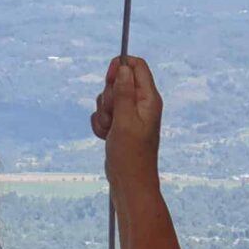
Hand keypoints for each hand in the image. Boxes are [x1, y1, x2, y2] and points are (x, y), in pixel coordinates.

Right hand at [90, 56, 163, 194]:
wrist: (128, 181)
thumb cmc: (130, 154)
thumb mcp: (125, 119)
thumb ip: (124, 92)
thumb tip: (124, 68)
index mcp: (148, 99)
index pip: (137, 67)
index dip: (120, 68)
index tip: (109, 79)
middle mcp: (140, 104)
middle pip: (118, 82)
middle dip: (108, 97)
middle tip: (113, 115)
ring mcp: (129, 115)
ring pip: (108, 99)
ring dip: (103, 113)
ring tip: (110, 130)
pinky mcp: (119, 125)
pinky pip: (103, 114)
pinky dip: (100, 124)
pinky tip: (106, 137)